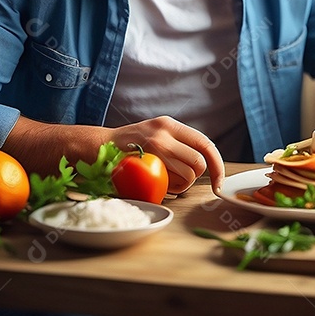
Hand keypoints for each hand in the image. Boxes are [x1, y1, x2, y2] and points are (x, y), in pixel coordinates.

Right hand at [109, 116, 225, 194]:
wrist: (95, 148)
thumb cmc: (126, 148)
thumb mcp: (154, 136)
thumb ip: (177, 145)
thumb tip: (204, 166)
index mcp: (169, 125)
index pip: (205, 143)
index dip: (217, 165)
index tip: (219, 182)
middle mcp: (164, 132)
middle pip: (199, 162)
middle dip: (192, 178)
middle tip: (175, 179)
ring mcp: (154, 146)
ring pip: (187, 175)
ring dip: (179, 186)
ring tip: (160, 180)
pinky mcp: (144, 162)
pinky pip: (170, 184)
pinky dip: (168, 190)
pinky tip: (154, 183)